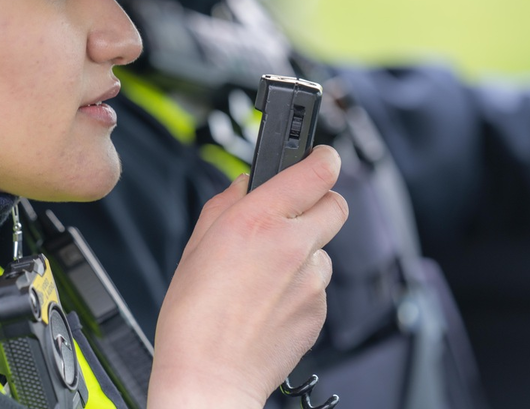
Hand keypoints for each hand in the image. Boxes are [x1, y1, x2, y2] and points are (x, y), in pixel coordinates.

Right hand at [147, 145, 347, 408]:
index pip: (316, 169)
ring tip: (266, 273)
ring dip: (304, 250)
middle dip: (317, 201)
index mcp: (257, 220)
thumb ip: (226, 203)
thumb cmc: (193, 316)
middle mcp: (292, 245)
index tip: (319, 156)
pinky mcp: (320, 310)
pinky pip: (318, 284)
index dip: (322, 157)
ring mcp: (312, 280)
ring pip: (324, 248)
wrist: (209, 374)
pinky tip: (269, 300)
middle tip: (291, 214)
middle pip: (335, 203)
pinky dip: (301, 285)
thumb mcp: (196, 243)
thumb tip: (246, 185)